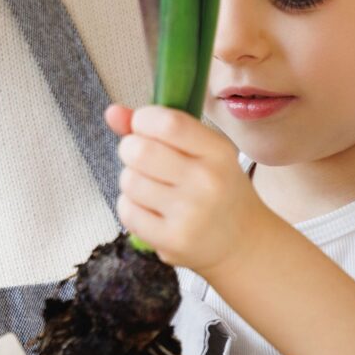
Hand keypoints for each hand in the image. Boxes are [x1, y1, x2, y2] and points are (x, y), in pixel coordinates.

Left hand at [109, 103, 272, 277]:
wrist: (242, 241)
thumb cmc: (217, 189)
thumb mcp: (202, 152)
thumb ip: (158, 127)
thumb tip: (112, 112)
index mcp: (218, 151)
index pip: (168, 123)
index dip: (143, 119)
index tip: (143, 127)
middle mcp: (207, 181)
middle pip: (139, 151)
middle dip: (130, 149)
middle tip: (141, 159)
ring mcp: (191, 213)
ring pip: (129, 181)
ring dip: (131, 181)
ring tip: (150, 188)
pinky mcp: (173, 240)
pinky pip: (127, 211)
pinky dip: (130, 207)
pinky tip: (150, 210)